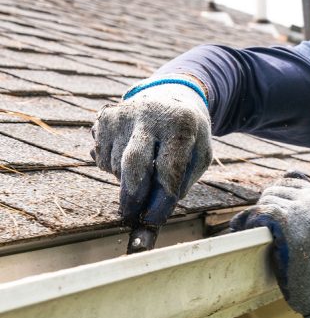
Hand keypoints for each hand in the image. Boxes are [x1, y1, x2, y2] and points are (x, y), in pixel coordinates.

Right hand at [91, 79, 212, 226]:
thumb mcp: (199, 155)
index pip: (168, 169)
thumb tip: (151, 211)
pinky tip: (128, 155)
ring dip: (126, 181)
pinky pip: (102, 158)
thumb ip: (181, 182)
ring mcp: (125, 113)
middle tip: (131, 215)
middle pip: (134, 165)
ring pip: (116, 164)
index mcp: (181, 123)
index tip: (154, 219)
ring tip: (143, 170)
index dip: (160, 199)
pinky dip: (112, 167)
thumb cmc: (187, 136)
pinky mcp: (106, 117)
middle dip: (132, 196)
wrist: (169, 97)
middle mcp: (151, 114)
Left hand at [229, 173, 309, 317]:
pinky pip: (259, 212)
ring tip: (253, 230)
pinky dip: (246, 220)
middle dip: (265, 207)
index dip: (276, 197)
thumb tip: (283, 178)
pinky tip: (240, 229)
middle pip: (276, 188)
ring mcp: (306, 211)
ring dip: (255, 215)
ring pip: (266, 199)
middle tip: (260, 227)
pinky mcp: (290, 225)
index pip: (291, 178)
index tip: (268, 215)